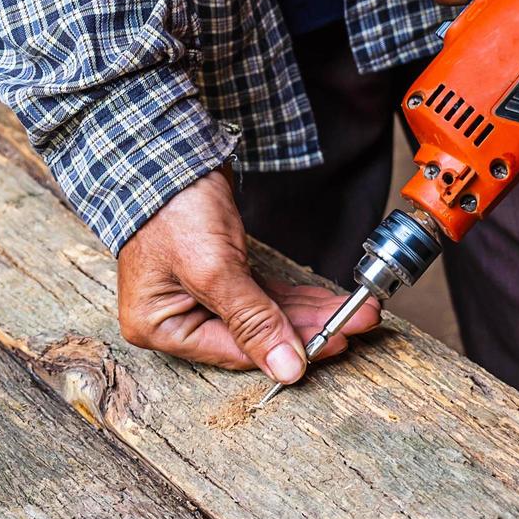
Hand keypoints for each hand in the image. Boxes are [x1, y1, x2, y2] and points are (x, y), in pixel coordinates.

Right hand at [117, 170, 380, 382]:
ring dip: (311, 313)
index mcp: (161, 328)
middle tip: (357, 323)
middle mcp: (179, 317)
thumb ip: (252, 321)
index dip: (289, 349)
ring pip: (266, 315)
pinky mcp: (223, 273)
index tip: (335, 342)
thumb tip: (286, 369)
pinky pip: (265, 295)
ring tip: (356, 313)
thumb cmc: (173, 207)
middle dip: (311, 328)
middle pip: (256, 336)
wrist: (170, 150)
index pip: (236, 352)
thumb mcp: (213, 269)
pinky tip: (328, 301)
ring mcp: (201, 295)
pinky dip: (296, 297)